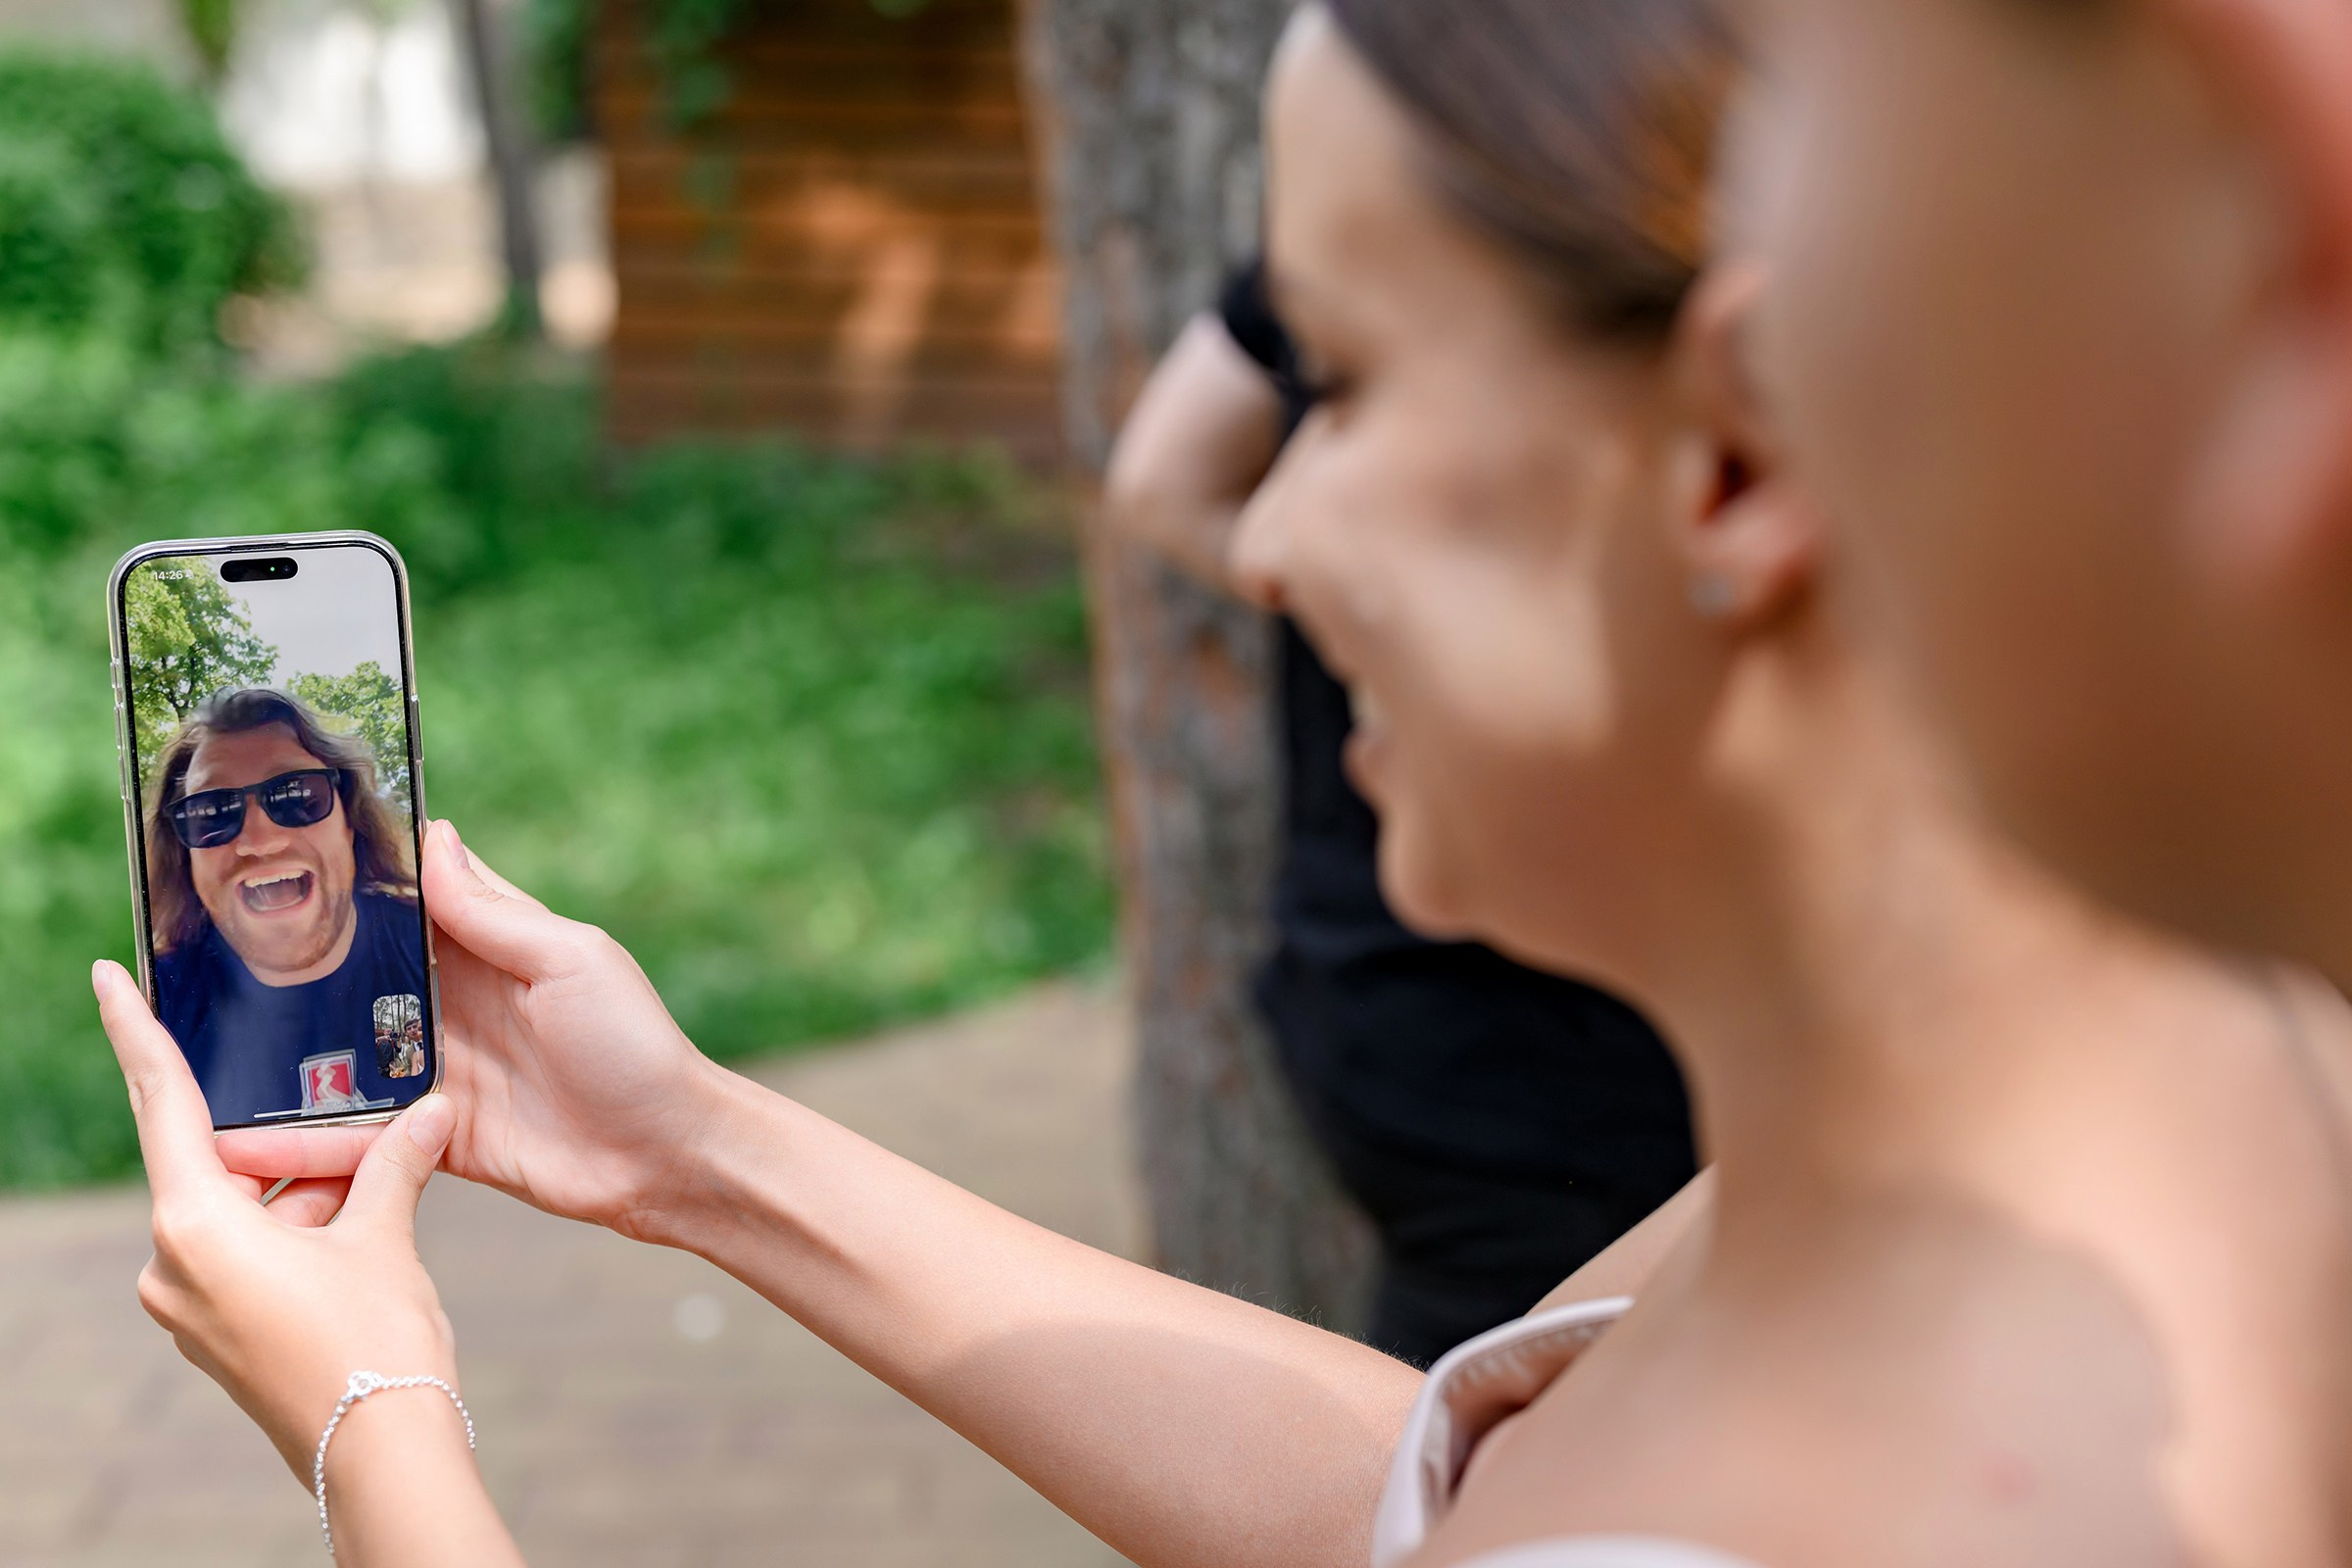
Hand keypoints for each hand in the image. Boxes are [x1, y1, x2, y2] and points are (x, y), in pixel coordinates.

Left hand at [93, 960, 458, 1479]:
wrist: (379, 1452)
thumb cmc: (373, 1344)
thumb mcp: (385, 1236)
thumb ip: (396, 1162)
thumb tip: (433, 1110)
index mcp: (194, 1225)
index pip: (161, 1104)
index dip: (135, 1034)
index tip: (107, 980)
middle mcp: (174, 1263)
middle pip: (219, 1160)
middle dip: (287, 1133)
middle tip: (346, 1101)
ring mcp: (193, 1303)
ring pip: (245, 1206)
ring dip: (306, 1184)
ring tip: (383, 1164)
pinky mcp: (221, 1328)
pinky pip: (251, 1249)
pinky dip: (300, 1223)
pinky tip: (363, 1213)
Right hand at [218, 821, 732, 1238]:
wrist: (667, 1157)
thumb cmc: (633, 1046)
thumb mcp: (569, 961)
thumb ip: (493, 911)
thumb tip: (434, 835)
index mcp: (486, 949)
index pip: (401, 906)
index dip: (344, 888)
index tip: (264, 862)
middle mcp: (452, 1006)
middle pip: (353, 983)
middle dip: (285, 977)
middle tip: (191, 969)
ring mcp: (437, 1073)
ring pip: (340, 1061)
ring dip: (279, 1066)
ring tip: (191, 1059)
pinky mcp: (432, 1138)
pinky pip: (358, 1135)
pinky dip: (305, 1141)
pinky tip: (239, 1144)